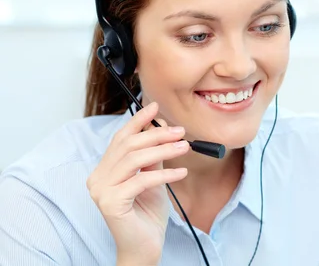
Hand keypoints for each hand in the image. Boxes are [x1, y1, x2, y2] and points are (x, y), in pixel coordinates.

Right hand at [86, 102, 189, 264]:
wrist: (145, 246)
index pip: (120, 138)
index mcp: (104, 169)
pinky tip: (182, 172)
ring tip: (185, 147)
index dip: (138, 121)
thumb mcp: (153, 177)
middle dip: (157, 134)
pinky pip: (141, 180)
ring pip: (135, 159)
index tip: (156, 106)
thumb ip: (153, 156)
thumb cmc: (148, 213)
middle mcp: (97, 178)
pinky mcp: (110, 203)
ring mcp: (100, 191)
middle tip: (181, 131)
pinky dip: (164, 174)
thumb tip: (162, 128)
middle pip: (128, 145)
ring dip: (164, 150)